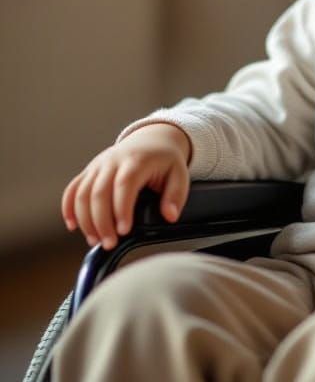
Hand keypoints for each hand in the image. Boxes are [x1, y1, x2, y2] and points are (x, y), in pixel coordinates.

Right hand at [61, 123, 191, 249]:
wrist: (152, 139)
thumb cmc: (164, 159)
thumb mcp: (179, 173)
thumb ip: (176, 195)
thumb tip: (170, 216)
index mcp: (137, 160)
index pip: (124, 185)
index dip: (121, 209)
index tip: (124, 230)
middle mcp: (113, 161)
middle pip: (99, 192)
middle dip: (101, 221)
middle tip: (109, 243)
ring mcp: (98, 165)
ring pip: (82, 193)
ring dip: (85, 220)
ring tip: (96, 240)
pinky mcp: (89, 171)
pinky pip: (72, 189)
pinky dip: (69, 208)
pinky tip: (73, 226)